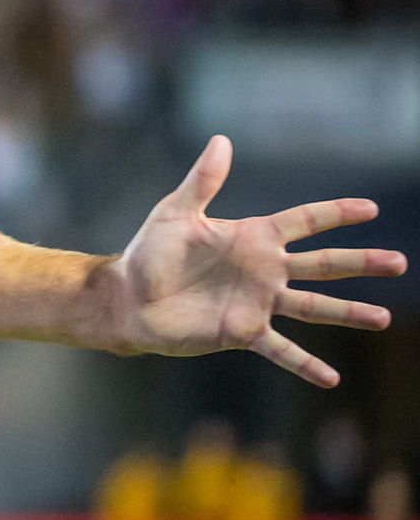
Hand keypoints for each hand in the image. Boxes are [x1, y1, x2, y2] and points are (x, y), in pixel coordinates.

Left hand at [108, 136, 406, 386]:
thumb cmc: (148, 253)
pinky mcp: (242, 332)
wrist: (127, 298)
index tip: (370, 209)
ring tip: (383, 319)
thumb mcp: (175, 213)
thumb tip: (221, 140)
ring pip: (314, 306)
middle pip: (324, 264)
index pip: (304, 221)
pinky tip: (331, 380)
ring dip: (348, 313)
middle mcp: (264, 270)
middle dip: (361, 262)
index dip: (336, 214)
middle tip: (399, 262)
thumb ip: (203, 181)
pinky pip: (280, 350)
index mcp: (253, 237)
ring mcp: (257, 303)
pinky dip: (304, 364)